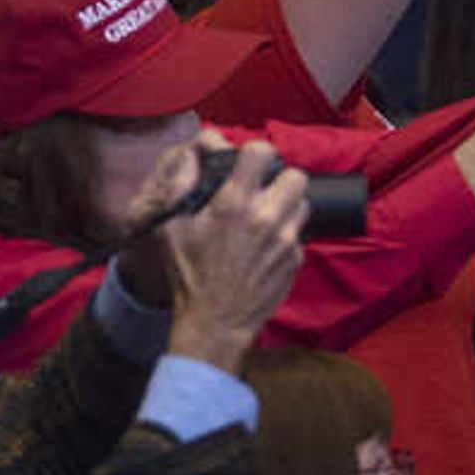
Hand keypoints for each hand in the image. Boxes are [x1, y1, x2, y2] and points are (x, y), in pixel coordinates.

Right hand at [155, 143, 307, 369]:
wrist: (215, 321)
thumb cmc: (189, 274)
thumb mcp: (171, 227)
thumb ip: (181, 186)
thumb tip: (193, 156)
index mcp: (234, 202)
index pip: (262, 153)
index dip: (254, 152)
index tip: (246, 162)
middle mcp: (266, 217)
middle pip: (296, 176)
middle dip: (279, 178)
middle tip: (262, 190)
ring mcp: (286, 240)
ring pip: (302, 204)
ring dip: (286, 204)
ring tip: (266, 216)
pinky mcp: (295, 260)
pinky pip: (299, 234)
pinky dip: (285, 233)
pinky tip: (265, 246)